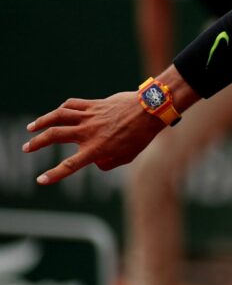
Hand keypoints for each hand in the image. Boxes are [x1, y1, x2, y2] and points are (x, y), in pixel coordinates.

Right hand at [23, 93, 163, 184]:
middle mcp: (89, 132)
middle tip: (26, 148)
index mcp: (97, 149)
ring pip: (58, 116)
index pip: (70, 165)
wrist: (151, 110)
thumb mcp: (127, 157)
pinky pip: (72, 105)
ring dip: (42, 122)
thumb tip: (96, 162)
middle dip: (37, 143)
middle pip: (55, 136)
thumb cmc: (141, 136)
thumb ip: (108, 163)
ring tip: (31, 128)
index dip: (54, 174)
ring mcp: (90, 116)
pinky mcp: (94, 104)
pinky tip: (57, 112)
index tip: (41, 180)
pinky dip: (62, 109)